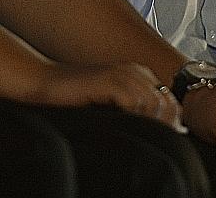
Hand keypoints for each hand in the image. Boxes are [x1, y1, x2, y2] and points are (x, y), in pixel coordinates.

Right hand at [28, 62, 182, 129]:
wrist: (44, 83)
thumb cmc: (74, 99)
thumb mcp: (111, 106)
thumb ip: (135, 114)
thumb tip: (164, 133)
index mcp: (139, 75)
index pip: (170, 102)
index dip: (169, 124)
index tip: (160, 142)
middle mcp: (135, 71)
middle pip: (166, 104)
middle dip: (162, 126)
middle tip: (150, 143)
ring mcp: (122, 74)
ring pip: (153, 104)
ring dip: (148, 124)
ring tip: (135, 136)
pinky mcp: (108, 80)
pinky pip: (134, 102)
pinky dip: (133, 118)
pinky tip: (122, 127)